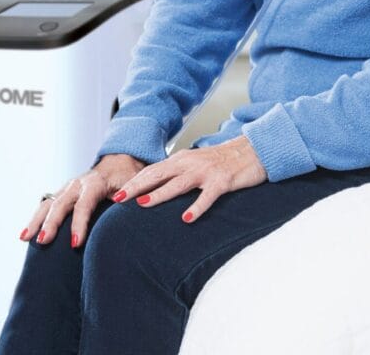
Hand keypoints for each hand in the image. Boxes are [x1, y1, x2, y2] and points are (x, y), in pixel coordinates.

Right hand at [19, 153, 146, 247]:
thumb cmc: (128, 179)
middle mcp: (78, 183)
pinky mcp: (63, 193)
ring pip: (48, 203)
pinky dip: (35, 218)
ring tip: (24, 238)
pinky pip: (46, 205)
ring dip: (36, 220)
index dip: (80, 223)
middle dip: (51, 223)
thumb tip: (130, 218)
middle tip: (43, 242)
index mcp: (96, 183)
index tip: (75, 243)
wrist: (120, 163)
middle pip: (61, 203)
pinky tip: (26, 235)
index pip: (85, 204)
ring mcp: (68, 188)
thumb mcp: (133, 187)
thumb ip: (130, 199)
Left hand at [112, 136, 266, 222]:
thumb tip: (159, 188)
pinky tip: (187, 219)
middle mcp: (190, 163)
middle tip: (118, 198)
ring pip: (178, 183)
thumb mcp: (197, 164)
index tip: (117, 193)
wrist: (252, 150)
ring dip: (160, 194)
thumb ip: (179, 173)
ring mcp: (206, 172)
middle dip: (137, 186)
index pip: (153, 170)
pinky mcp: (222, 182)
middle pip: (159, 174)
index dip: (135, 181)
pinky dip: (197, 207)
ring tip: (142, 204)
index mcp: (182, 159)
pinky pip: (208, 196)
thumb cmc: (223, 161)